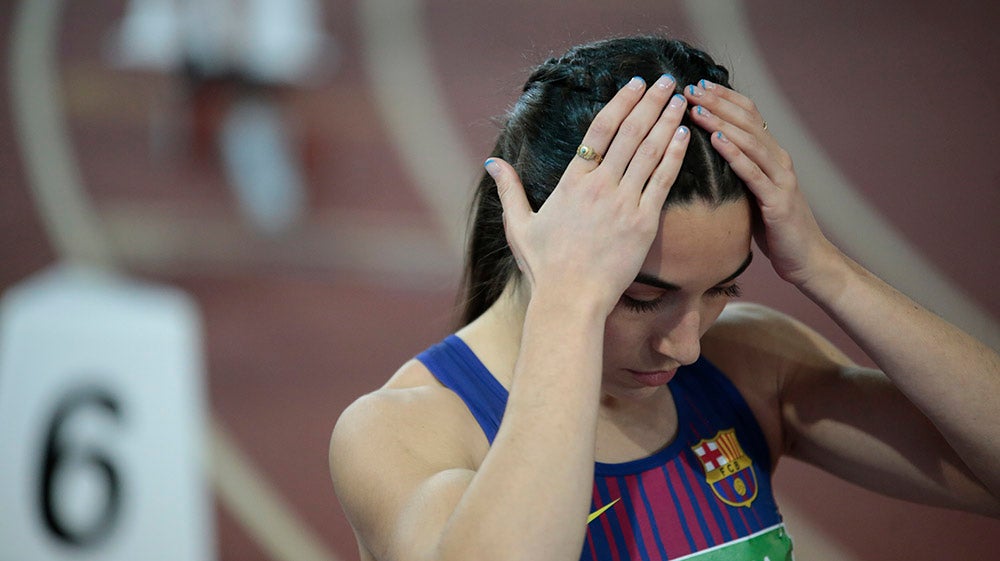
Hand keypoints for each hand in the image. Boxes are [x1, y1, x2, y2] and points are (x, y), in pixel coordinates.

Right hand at [487, 74, 690, 313]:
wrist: (570, 299)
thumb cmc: (544, 266)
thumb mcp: (518, 225)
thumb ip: (508, 190)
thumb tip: (492, 163)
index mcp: (572, 182)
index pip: (600, 130)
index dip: (620, 102)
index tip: (636, 85)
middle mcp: (599, 186)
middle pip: (629, 133)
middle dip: (651, 102)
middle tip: (666, 80)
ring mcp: (623, 203)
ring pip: (649, 151)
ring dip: (666, 121)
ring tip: (680, 99)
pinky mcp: (643, 223)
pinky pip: (662, 181)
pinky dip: (674, 156)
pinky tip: (683, 136)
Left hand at [684, 80, 839, 289]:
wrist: (806, 259)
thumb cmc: (775, 228)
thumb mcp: (754, 193)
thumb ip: (739, 171)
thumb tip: (708, 155)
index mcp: (773, 156)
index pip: (749, 115)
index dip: (725, 97)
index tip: (698, 85)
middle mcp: (780, 160)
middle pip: (747, 121)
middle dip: (717, 102)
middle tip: (690, 88)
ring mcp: (781, 179)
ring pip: (749, 141)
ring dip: (721, 121)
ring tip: (696, 108)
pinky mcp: (777, 201)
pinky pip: (752, 172)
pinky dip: (733, 153)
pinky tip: (716, 139)